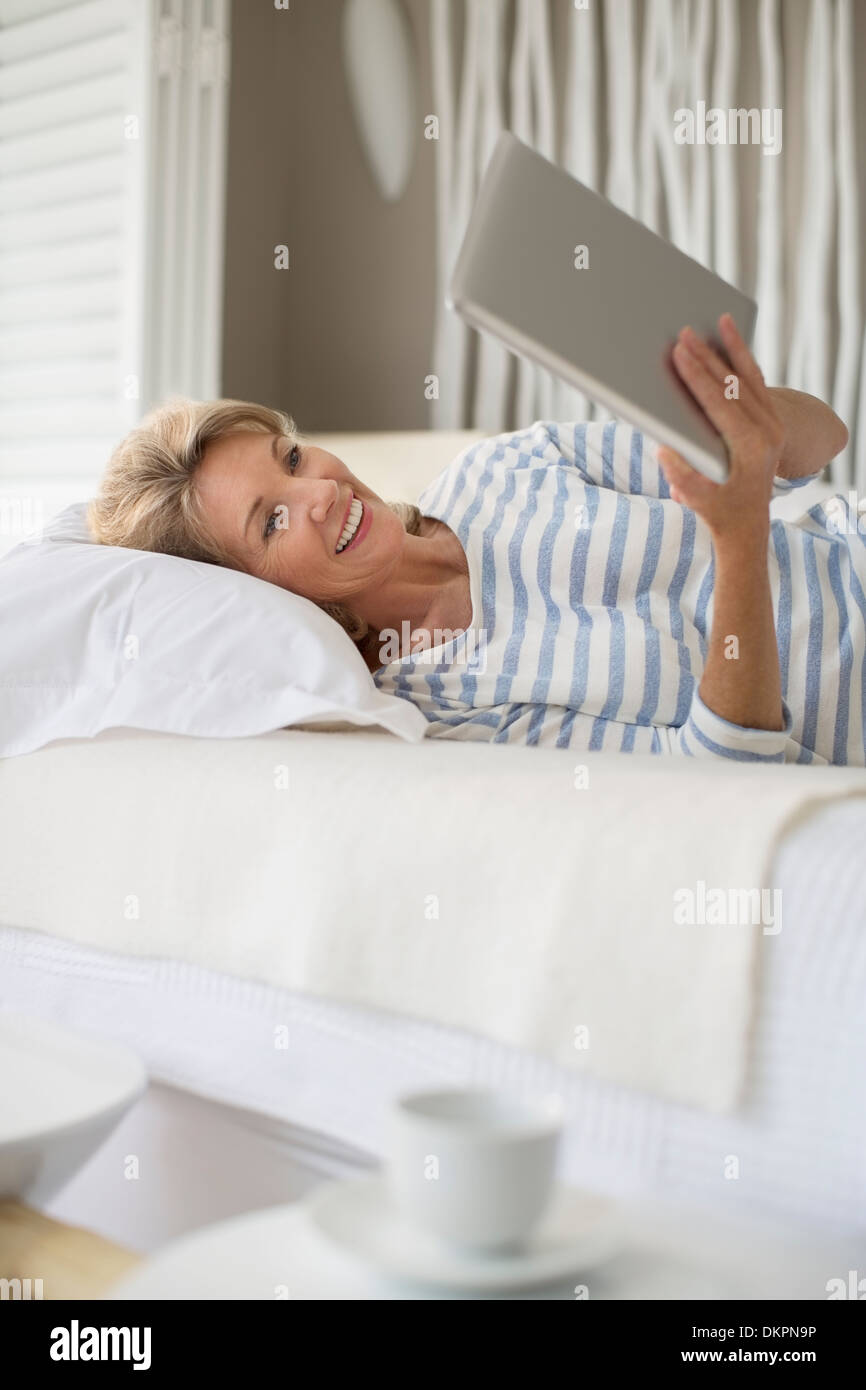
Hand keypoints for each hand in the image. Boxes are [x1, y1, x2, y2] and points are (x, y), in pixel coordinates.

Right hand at [656, 314, 785, 541]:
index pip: (720, 402)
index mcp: (751, 447)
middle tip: (685, 332)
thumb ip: (682, 478)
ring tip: (720, 320)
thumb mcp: (698, 501)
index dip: (698, 375)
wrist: (748, 526)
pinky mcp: (770, 421)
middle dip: (707, 356)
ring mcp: (774, 424)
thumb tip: (664, 449)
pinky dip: (743, 360)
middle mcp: (769, 432)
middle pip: (734, 383)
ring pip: (751, 377)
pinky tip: (731, 341)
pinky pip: (757, 383)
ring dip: (733, 348)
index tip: (680, 352)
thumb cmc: (717, 513)